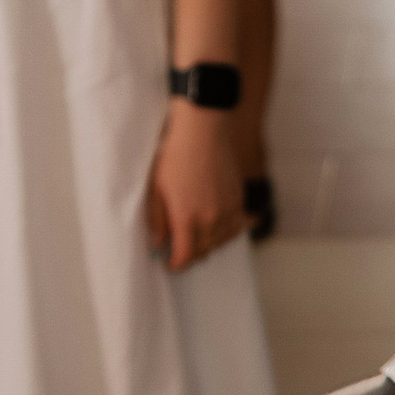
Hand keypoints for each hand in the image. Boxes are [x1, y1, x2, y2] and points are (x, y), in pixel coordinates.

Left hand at [145, 100, 244, 269]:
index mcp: (188, 218)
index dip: (176, 264)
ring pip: (220, 242)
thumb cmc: (175, 154)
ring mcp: (229, 210)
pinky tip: (214, 225)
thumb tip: (159, 244)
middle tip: (177, 250)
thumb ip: (157, 220)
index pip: (186, 257)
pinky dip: (224, 232)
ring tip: (194, 236)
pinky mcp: (238, 200)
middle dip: (190, 255)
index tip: (169, 264)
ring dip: (207, 244)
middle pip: (203, 252)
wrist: (203, 130)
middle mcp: (212, 219)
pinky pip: (235, 228)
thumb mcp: (156, 188)